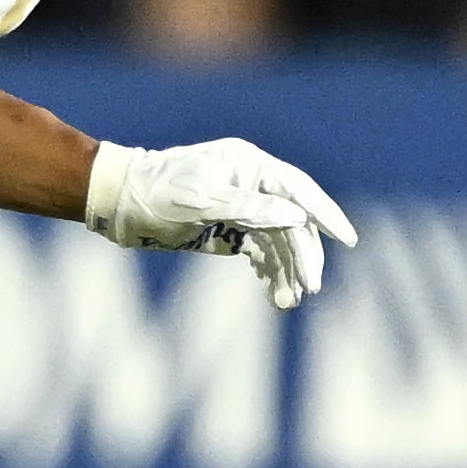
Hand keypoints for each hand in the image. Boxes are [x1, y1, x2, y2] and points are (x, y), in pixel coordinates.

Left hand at [86, 138, 358, 307]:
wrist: (118, 202)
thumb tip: (295, 218)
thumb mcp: (201, 201)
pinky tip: (276, 296)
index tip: (348, 239)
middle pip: (291, 221)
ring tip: (289, 302)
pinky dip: (269, 272)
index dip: (325, 214)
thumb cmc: (156, 193)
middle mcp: (251, 183)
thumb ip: (249, 208)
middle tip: (310, 288)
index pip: (298, 190)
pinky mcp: (229, 229)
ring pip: (277, 241)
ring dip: (286, 270)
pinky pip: (259, 251)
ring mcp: (241, 207)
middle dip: (302, 255)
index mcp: (249, 165)